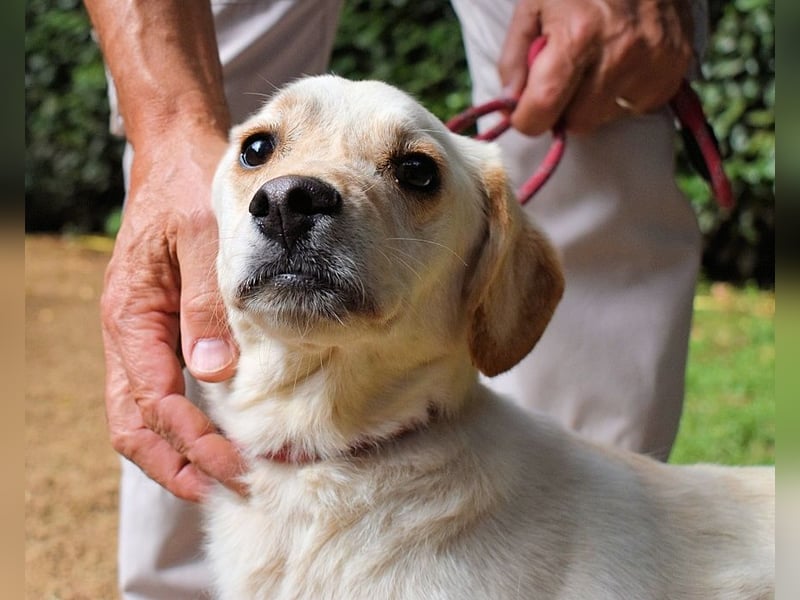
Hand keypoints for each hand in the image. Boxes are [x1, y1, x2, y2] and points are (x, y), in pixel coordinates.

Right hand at [101, 129, 244, 501]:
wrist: (174, 161)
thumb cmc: (188, 192)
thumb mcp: (202, 239)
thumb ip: (205, 304)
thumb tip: (213, 374)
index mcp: (131, 316)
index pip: (154, 400)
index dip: (191, 440)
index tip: (233, 465)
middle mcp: (126, 334)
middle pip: (133, 422)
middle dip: (176, 462)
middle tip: (228, 487)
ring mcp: (137, 335)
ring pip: (138, 413)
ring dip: (174, 452)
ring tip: (218, 479)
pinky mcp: (156, 330)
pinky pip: (154, 391)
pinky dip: (176, 424)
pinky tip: (209, 436)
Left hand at [499, 0, 694, 134]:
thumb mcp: (535, 5)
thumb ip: (515, 58)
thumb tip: (510, 104)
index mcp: (578, 35)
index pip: (544, 107)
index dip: (527, 119)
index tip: (524, 114)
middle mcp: (619, 54)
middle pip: (576, 121)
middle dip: (563, 107)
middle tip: (565, 76)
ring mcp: (652, 63)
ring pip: (606, 117)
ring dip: (593, 102)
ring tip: (597, 61)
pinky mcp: (675, 69)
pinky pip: (638, 107)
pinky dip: (624, 93)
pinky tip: (622, 62)